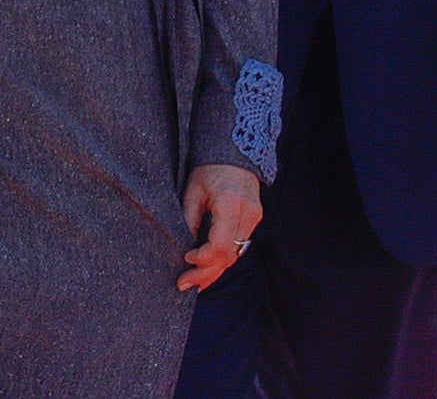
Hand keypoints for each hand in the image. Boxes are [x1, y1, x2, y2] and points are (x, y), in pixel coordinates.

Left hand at [179, 163, 262, 291]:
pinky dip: (224, 259)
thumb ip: (188, 220)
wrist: (236, 152)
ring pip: (236, 254)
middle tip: (183, 284)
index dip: (202, 259)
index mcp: (231, 204)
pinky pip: (239, 246)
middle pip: (229, 255)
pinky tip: (209, 269)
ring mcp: (254, 217)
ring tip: (194, 283)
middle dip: (206, 273)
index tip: (186, 258)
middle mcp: (248, 214)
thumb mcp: (193, 192)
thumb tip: (182, 247)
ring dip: (215, 270)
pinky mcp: (254, 219)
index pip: (220, 245)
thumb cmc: (210, 169)